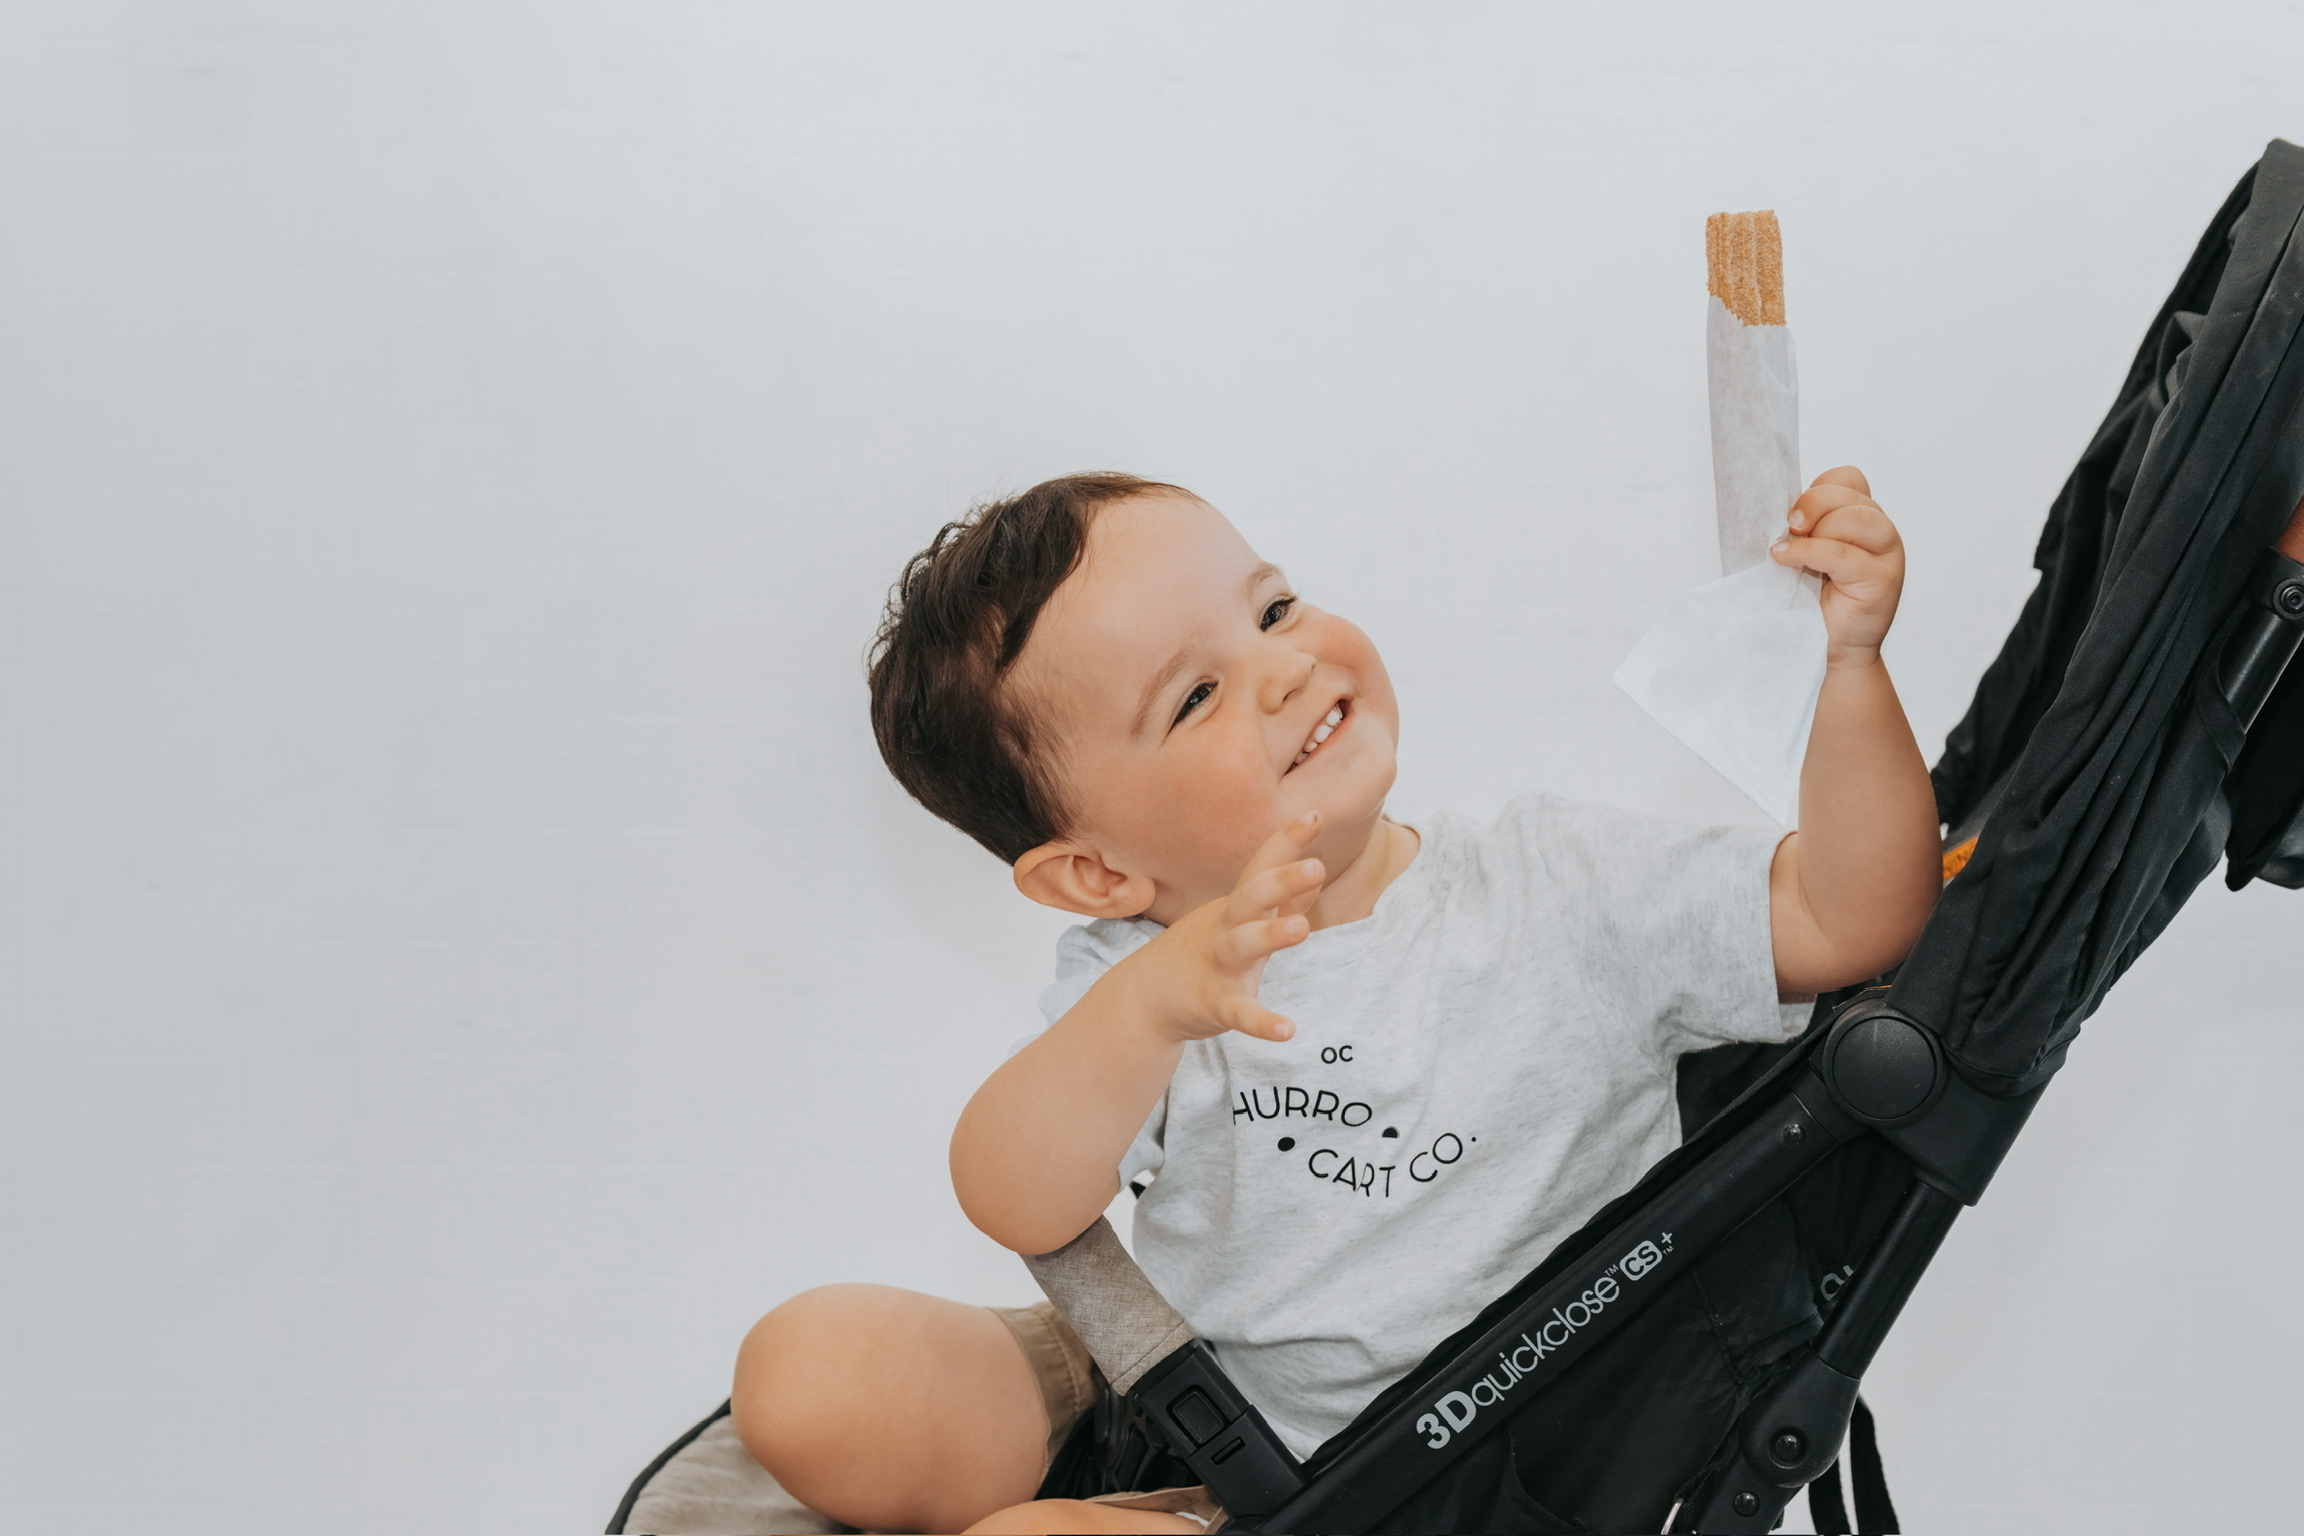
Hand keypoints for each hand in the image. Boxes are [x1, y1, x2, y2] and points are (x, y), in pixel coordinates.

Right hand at [1132, 811, 1324, 1043]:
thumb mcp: (1242, 921)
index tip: (1315, 815)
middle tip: (1317, 866)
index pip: (1262, 866)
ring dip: (1271, 934)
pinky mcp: (1216, 1004)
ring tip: (1302, 929)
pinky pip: (1240, 1013)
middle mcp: (1226, 928)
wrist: (1146, 998)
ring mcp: (1219, 965)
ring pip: (1243, 945)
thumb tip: (1316, 874)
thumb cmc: (1205, 951)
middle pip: (1252, 897)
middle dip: (1282, 880)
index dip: (1287, 842)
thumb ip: (1283, 901)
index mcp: (1236, 906)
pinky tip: (1287, 1030)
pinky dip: (1262, 1022)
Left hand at [1772, 466, 1905, 668]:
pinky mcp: (1882, 577)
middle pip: (1847, 493)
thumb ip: (1799, 527)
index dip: (1816, 489)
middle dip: (1810, 506)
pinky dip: (1809, 553)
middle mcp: (1879, 529)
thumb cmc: (1811, 602)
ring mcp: (1887, 552)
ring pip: (1853, 516)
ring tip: (1788, 553)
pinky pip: (1843, 553)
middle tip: (1788, 530)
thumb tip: (1768, 507)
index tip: (1791, 516)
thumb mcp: (1800, 554)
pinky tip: (1786, 560)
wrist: (1829, 648)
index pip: (1846, 478)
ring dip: (1814, 531)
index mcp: (1861, 517)